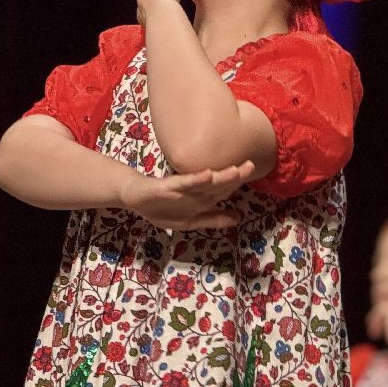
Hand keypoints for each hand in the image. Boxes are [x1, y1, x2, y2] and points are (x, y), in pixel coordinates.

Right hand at [121, 160, 254, 229]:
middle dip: (235, 177)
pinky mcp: (168, 187)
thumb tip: (237, 218)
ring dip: (220, 177)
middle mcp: (196, 191)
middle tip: (251, 165)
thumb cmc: (163, 207)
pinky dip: (196, 180)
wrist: (134, 196)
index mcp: (203, 197)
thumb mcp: (190, 221)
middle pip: (219, 184)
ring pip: (205, 184)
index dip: (239, 183)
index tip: (253, 172)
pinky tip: (207, 175)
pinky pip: (185, 184)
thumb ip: (213, 219)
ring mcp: (183, 189)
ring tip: (236, 170)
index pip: (225, 190)